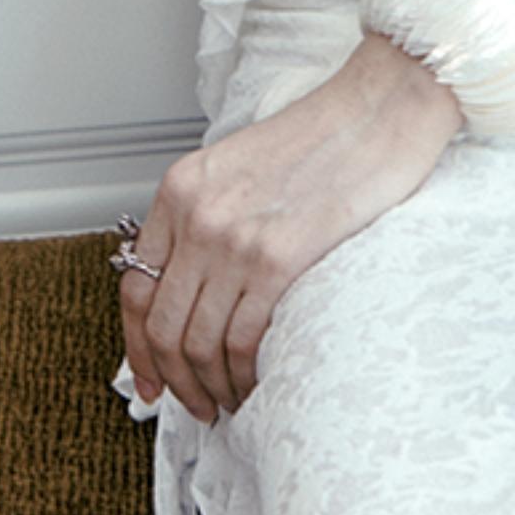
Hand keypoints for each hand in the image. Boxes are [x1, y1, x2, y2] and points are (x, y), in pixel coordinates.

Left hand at [120, 31, 461, 425]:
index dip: (136, 345)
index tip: (149, 379)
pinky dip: (245, 375)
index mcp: (182, 189)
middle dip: (174, 379)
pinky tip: (258, 384)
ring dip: (209, 386)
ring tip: (228, 402)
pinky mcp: (277, 259)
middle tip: (195, 405)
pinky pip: (243, 339)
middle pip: (160, 324)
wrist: (379, 108)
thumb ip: (212, 217)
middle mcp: (197, 215)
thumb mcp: (243, 166)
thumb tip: (200, 287)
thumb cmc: (326, 134)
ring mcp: (234, 239)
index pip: (134, 284)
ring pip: (197, 341)